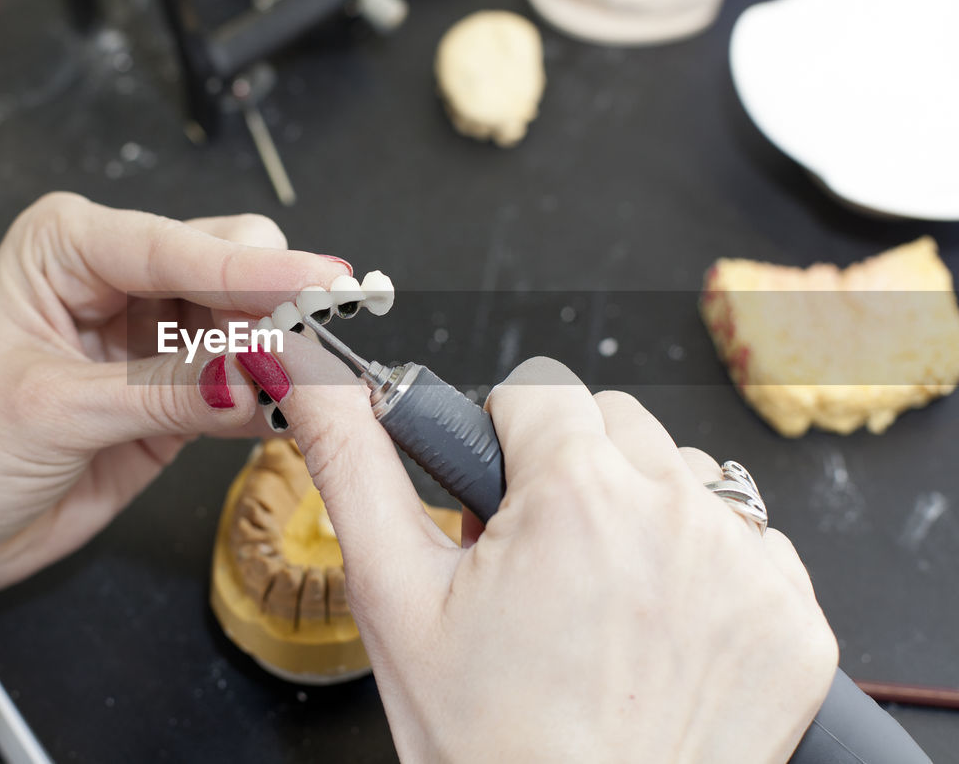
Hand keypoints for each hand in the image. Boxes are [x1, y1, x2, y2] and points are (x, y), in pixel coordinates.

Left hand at [0, 193, 350, 597]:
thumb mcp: (54, 412)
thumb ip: (167, 393)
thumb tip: (265, 374)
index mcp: (68, 247)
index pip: (176, 245)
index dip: (251, 271)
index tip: (322, 283)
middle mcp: (116, 277)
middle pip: (228, 266)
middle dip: (273, 307)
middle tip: (315, 350)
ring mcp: (151, 337)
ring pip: (248, 323)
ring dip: (282, 354)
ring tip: (315, 388)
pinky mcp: (175, 393)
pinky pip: (243, 384)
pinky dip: (271, 398)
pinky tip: (295, 412)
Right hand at [277, 345, 837, 762]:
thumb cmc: (487, 744)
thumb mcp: (394, 600)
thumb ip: (354, 466)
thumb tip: (316, 383)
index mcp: (575, 495)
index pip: (539, 393)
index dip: (504, 441)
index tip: (498, 495)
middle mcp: (676, 514)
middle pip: (617, 423)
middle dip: (572, 468)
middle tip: (540, 556)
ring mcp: (750, 568)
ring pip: (686, 477)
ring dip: (644, 512)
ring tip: (601, 597)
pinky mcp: (795, 622)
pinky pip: (753, 544)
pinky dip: (707, 569)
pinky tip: (661, 630)